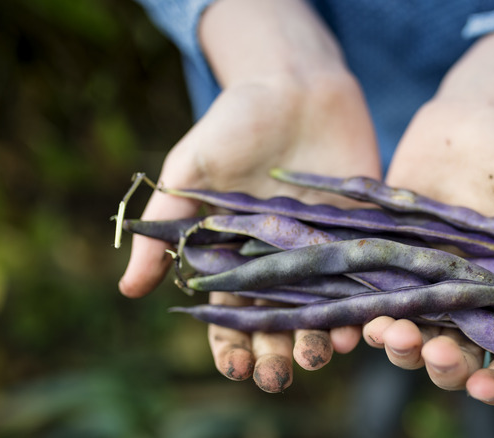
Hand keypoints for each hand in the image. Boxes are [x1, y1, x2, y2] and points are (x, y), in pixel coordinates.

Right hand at [119, 0, 380, 392]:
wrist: (295, 84)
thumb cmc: (234, 123)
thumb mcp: (190, 170)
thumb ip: (165, 228)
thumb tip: (128, 289)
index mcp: (236, 256)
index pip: (230, 315)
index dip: (229, 346)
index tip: (234, 367)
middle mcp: (280, 262)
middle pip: (277, 323)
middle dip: (275, 355)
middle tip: (276, 376)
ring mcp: (322, 250)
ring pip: (322, 310)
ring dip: (321, 338)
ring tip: (318, 356)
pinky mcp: (359, 232)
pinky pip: (364, 276)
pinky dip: (365, 302)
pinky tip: (364, 323)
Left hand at [365, 30, 493, 404]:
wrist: (482, 115)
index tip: (483, 384)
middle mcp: (465, 300)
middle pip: (451, 353)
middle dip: (441, 362)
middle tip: (433, 351)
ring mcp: (423, 278)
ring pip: (408, 329)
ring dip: (397, 341)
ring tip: (388, 332)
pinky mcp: (388, 253)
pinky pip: (370, 289)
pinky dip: (357, 309)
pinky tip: (350, 318)